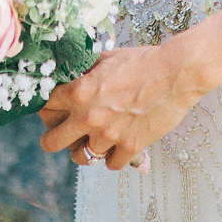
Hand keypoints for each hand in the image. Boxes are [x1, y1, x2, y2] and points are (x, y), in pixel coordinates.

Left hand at [38, 43, 202, 171]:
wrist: (176, 73)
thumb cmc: (143, 61)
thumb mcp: (108, 57)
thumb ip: (86, 70)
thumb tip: (73, 75)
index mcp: (80, 91)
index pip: (45, 107)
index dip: (47, 108)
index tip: (54, 110)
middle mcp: (89, 117)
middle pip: (51, 142)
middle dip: (53, 138)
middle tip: (63, 134)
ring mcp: (109, 136)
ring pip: (80, 158)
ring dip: (85, 149)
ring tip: (93, 139)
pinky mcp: (129, 148)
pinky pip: (110, 164)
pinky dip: (112, 156)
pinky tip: (118, 143)